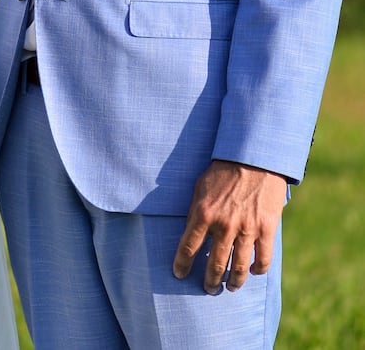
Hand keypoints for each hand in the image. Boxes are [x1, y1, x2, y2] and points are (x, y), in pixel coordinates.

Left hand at [173, 159, 286, 293]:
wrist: (254, 158)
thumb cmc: (223, 170)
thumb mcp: (200, 186)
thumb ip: (195, 210)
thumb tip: (189, 231)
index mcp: (203, 213)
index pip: (188, 247)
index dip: (182, 264)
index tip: (179, 274)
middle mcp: (224, 225)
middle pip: (214, 264)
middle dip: (209, 281)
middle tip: (208, 288)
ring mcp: (246, 229)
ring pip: (239, 268)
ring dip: (234, 282)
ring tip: (230, 287)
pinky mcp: (266, 229)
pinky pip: (263, 259)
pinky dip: (258, 270)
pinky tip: (254, 272)